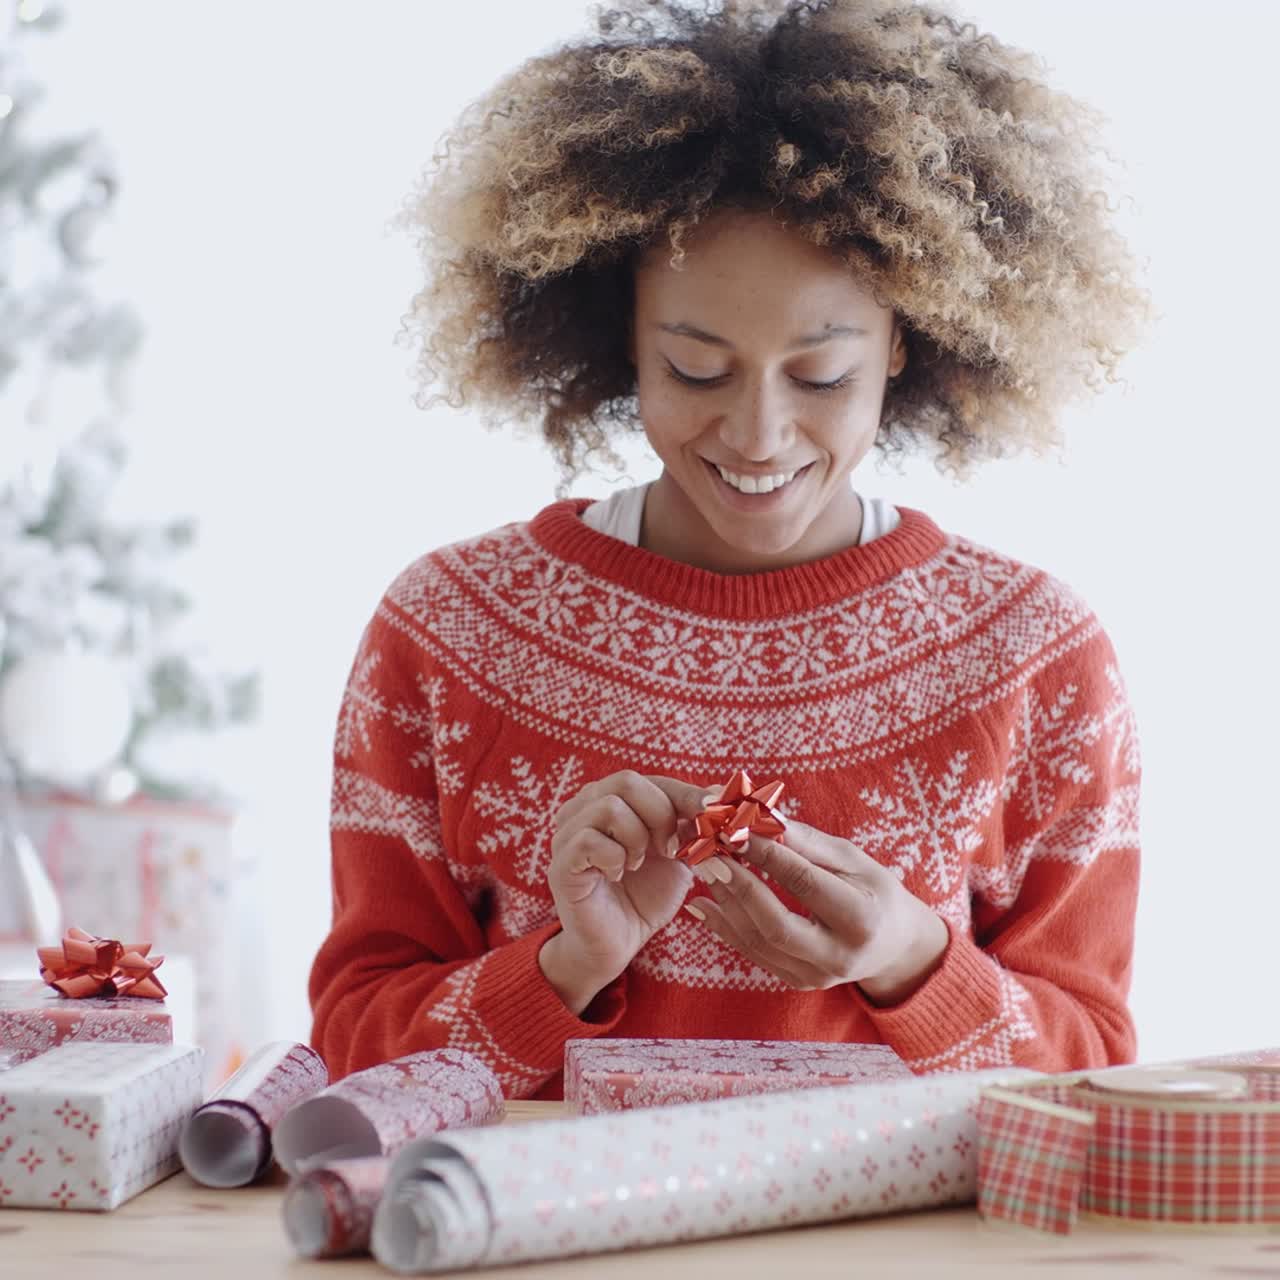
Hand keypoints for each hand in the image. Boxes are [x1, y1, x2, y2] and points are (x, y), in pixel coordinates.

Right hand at [540, 771, 705, 1013]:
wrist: (618, 943)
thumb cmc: (645, 895)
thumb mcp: (679, 855)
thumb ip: (694, 825)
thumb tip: (723, 795)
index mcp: (611, 799)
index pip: (651, 780)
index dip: (685, 794)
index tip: (714, 812)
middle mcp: (583, 808)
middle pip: (627, 782)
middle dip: (660, 815)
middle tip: (670, 849)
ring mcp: (567, 834)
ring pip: (609, 807)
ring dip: (637, 838)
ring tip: (639, 863)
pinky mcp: (560, 864)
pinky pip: (589, 841)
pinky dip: (615, 858)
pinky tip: (618, 874)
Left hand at [685, 818, 948, 1004]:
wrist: (894, 946)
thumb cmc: (874, 891)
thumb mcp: (853, 859)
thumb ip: (808, 842)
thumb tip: (763, 817)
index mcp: (861, 918)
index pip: (804, 882)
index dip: (765, 853)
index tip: (734, 827)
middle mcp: (839, 956)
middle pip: (775, 924)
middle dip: (738, 885)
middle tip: (710, 854)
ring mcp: (817, 976)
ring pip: (758, 943)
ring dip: (725, 904)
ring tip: (706, 870)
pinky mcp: (797, 982)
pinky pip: (753, 955)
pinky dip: (725, 927)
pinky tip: (704, 902)